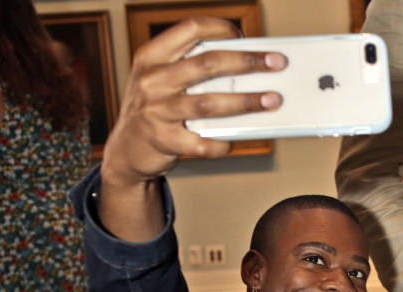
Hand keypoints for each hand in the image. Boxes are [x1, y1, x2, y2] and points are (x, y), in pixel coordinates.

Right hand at [101, 17, 286, 187]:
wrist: (126, 150)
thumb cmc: (154, 109)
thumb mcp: (160, 79)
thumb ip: (191, 69)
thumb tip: (245, 65)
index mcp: (152, 56)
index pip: (190, 29)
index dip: (221, 29)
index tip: (244, 36)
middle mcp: (152, 80)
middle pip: (208, 64)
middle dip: (247, 62)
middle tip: (276, 64)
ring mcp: (156, 111)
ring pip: (209, 103)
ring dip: (246, 101)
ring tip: (271, 100)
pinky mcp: (163, 141)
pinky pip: (201, 143)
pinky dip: (222, 143)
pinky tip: (234, 141)